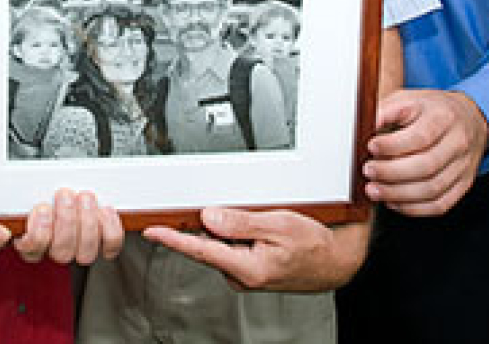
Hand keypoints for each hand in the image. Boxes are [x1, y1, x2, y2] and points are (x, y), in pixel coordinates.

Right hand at [13, 188, 123, 264]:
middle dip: (66, 220)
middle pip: (61, 251)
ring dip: (87, 222)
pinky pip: (110, 245)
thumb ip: (16, 196)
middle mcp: (56, 248)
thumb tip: (0, 190)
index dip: (39, 232)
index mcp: (33, 241)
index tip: (42, 208)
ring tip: (85, 199)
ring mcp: (80, 247)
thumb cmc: (46, 193)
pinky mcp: (103, 242)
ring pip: (85, 251)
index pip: (32, 249)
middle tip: (66, 196)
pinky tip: (104, 210)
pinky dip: (110, 227)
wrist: (73, 192)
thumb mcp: (26, 192)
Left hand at [143, 207, 367, 291]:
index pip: (199, 249)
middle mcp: (241, 275)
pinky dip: (240, 235)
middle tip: (244, 212)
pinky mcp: (249, 270)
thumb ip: (240, 221)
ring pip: (222, 244)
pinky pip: (233, 247)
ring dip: (232, 229)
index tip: (152, 231)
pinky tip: (261, 230)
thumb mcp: (279, 224)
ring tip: (263, 223)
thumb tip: (209, 217)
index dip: (172, 239)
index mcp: (246, 267)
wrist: (336, 261)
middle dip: (216, 224)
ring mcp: (245, 275)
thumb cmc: (315, 244)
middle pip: (210, 242)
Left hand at [363, 89, 488, 215]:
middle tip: (368, 171)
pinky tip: (393, 202)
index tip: (370, 147)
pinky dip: (413, 208)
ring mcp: (463, 167)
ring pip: (432, 189)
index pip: (420, 136)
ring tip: (374, 190)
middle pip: (427, 166)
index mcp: (444, 117)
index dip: (393, 145)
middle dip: (391, 173)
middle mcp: (458, 143)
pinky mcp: (462, 186)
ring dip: (398, 195)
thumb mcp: (409, 99)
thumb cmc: (431, 110)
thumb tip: (364, 125)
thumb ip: (386, 111)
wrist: (469, 118)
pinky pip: (439, 205)